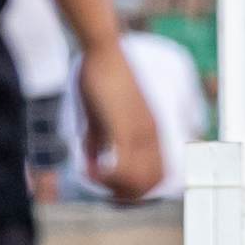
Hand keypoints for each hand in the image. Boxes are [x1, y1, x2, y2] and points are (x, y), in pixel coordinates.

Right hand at [75, 38, 162, 200]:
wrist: (104, 52)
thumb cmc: (101, 80)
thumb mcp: (99, 119)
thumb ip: (98, 143)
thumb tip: (91, 166)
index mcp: (151, 132)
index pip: (156, 176)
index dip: (133, 188)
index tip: (109, 184)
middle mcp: (151, 135)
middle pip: (149, 185)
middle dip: (122, 192)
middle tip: (98, 181)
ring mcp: (140, 133)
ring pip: (138, 181)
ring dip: (112, 186)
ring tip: (91, 173)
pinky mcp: (124, 128)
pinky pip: (122, 167)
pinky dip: (104, 177)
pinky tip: (88, 168)